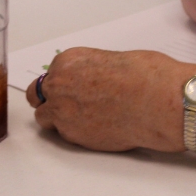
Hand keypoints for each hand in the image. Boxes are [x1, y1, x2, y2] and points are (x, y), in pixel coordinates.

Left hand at [26, 48, 195, 151]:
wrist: (157, 101)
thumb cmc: (146, 76)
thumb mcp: (113, 59)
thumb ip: (92, 70)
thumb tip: (93, 80)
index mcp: (68, 60)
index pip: (52, 74)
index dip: (63, 84)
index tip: (74, 90)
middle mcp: (59, 84)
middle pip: (38, 96)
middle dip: (52, 100)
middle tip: (70, 107)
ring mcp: (62, 111)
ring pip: (44, 118)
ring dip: (58, 119)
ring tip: (82, 121)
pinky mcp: (72, 135)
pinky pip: (62, 135)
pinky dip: (74, 134)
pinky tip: (94, 130)